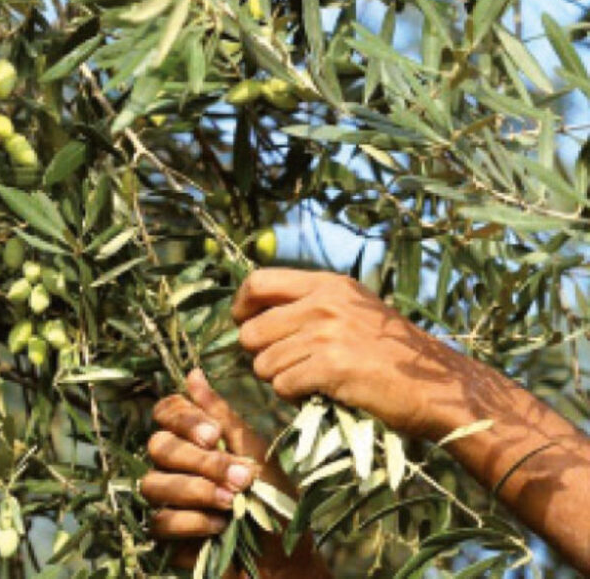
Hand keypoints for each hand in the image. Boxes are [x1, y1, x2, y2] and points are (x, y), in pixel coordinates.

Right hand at [145, 369, 329, 576]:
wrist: (287, 561)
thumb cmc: (276, 503)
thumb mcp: (256, 453)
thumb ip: (222, 416)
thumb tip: (193, 373)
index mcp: (196, 440)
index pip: (166, 412)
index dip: (184, 420)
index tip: (215, 436)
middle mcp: (176, 465)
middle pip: (159, 446)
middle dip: (200, 461)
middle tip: (240, 477)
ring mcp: (168, 500)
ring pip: (153, 482)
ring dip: (196, 491)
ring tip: (232, 502)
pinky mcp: (166, 534)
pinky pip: (160, 520)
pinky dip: (192, 522)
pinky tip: (219, 527)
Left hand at [233, 268, 479, 439]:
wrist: (438, 385)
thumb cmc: (393, 352)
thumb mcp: (354, 309)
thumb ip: (311, 304)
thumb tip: (256, 313)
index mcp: (327, 285)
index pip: (257, 282)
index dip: (241, 306)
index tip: (243, 324)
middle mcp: (324, 303)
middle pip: (251, 331)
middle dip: (260, 355)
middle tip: (286, 366)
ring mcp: (327, 334)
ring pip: (263, 363)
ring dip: (279, 379)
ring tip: (310, 380)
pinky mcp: (331, 367)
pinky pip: (283, 385)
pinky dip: (294, 396)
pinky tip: (319, 393)